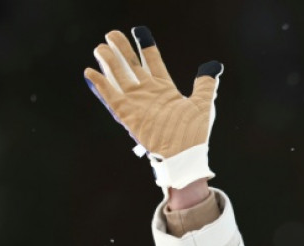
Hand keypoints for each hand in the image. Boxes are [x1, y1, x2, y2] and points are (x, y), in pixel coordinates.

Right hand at [84, 27, 222, 195]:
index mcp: (165, 89)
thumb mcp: (202, 105)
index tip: (140, 31)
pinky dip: (100, 84)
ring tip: (100, 47)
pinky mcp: (127, 114)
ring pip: (119, 77)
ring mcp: (137, 102)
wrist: (184, 155)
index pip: (153, 62)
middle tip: (112, 34)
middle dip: (122, 50)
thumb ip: (205, 84)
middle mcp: (148, 93)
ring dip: (109, 62)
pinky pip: (110, 96)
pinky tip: (90, 71)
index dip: (146, 47)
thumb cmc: (193, 133)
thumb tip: (213, 67)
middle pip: (131, 65)